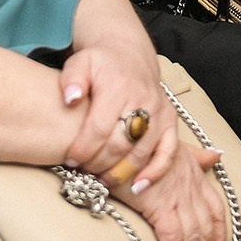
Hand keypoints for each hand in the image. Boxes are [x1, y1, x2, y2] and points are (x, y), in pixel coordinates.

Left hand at [57, 43, 180, 197]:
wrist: (130, 54)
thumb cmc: (101, 63)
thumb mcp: (80, 63)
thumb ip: (71, 80)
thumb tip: (70, 99)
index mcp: (118, 88)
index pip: (99, 127)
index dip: (83, 149)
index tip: (70, 159)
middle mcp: (142, 101)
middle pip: (119, 144)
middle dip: (98, 164)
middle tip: (84, 172)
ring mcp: (159, 113)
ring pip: (140, 153)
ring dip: (120, 172)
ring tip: (102, 181)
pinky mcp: (170, 122)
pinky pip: (168, 153)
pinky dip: (155, 172)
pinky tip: (138, 186)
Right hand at [129, 141, 227, 240]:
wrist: (122, 132)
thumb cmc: (140, 140)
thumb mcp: (174, 144)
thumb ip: (195, 154)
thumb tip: (216, 154)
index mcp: (196, 175)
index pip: (216, 212)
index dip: (219, 239)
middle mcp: (192, 187)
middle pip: (206, 232)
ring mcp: (179, 197)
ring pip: (193, 240)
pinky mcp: (161, 206)